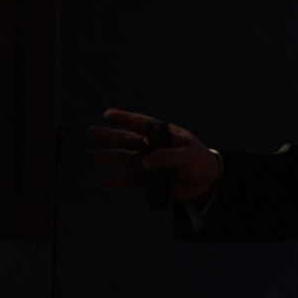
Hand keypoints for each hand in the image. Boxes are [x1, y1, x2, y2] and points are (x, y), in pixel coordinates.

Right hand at [88, 109, 222, 202]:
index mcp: (162, 134)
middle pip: (127, 139)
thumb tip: (144, 161)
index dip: (124, 119)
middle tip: (92, 131)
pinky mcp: (148, 180)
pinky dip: (117, 181)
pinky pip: (130, 179)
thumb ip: (166, 157)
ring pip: (125, 158)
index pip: (141, 124)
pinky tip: (104, 180)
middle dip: (110, 136)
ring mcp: (148, 163)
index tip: (108, 115)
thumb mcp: (186, 155)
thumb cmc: (199, 161)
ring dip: (109, 156)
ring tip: (91, 154)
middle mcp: (151, 146)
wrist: (205, 182)